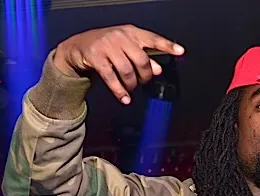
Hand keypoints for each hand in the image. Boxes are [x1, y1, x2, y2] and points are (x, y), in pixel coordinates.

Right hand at [53, 25, 184, 103]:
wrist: (79, 47)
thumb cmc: (107, 48)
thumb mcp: (127, 50)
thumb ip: (143, 58)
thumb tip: (157, 70)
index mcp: (131, 32)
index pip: (153, 38)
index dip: (167, 45)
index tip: (180, 52)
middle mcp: (120, 36)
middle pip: (141, 59)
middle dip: (145, 76)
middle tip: (142, 82)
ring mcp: (107, 45)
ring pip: (127, 70)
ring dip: (131, 85)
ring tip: (131, 89)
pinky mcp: (95, 57)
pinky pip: (111, 78)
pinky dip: (119, 91)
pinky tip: (124, 98)